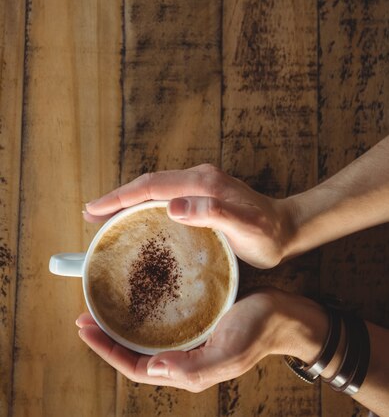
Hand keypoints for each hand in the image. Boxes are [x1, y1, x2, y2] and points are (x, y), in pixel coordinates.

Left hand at [76, 291, 284, 391]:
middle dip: (108, 337)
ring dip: (123, 324)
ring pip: (146, 336)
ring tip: (104, 305)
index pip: (137, 368)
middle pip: (136, 352)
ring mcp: (190, 339)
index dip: (108, 351)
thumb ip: (193, 367)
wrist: (284, 314)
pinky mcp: (197, 321)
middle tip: (86, 314)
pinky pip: (163, 319)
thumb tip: (152, 369)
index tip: (86, 328)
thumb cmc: (258, 331)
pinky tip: (140, 292)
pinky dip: (145, 309)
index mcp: (187, 370)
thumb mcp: (228, 351)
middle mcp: (183, 357)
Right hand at [84, 164, 293, 267]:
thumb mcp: (245, 227)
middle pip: (148, 184)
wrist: (289, 229)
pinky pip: (165, 196)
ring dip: (128, 200)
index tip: (95, 209)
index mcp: (202, 182)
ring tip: (104, 217)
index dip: (121, 197)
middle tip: (90, 214)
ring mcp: (200, 185)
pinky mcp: (202, 195)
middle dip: (117, 197)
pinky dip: (144, 205)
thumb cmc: (268, 234)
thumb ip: (213, 213)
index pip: (152, 185)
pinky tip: (137, 218)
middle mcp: (198, 178)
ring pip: (155, 189)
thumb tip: (172, 206)